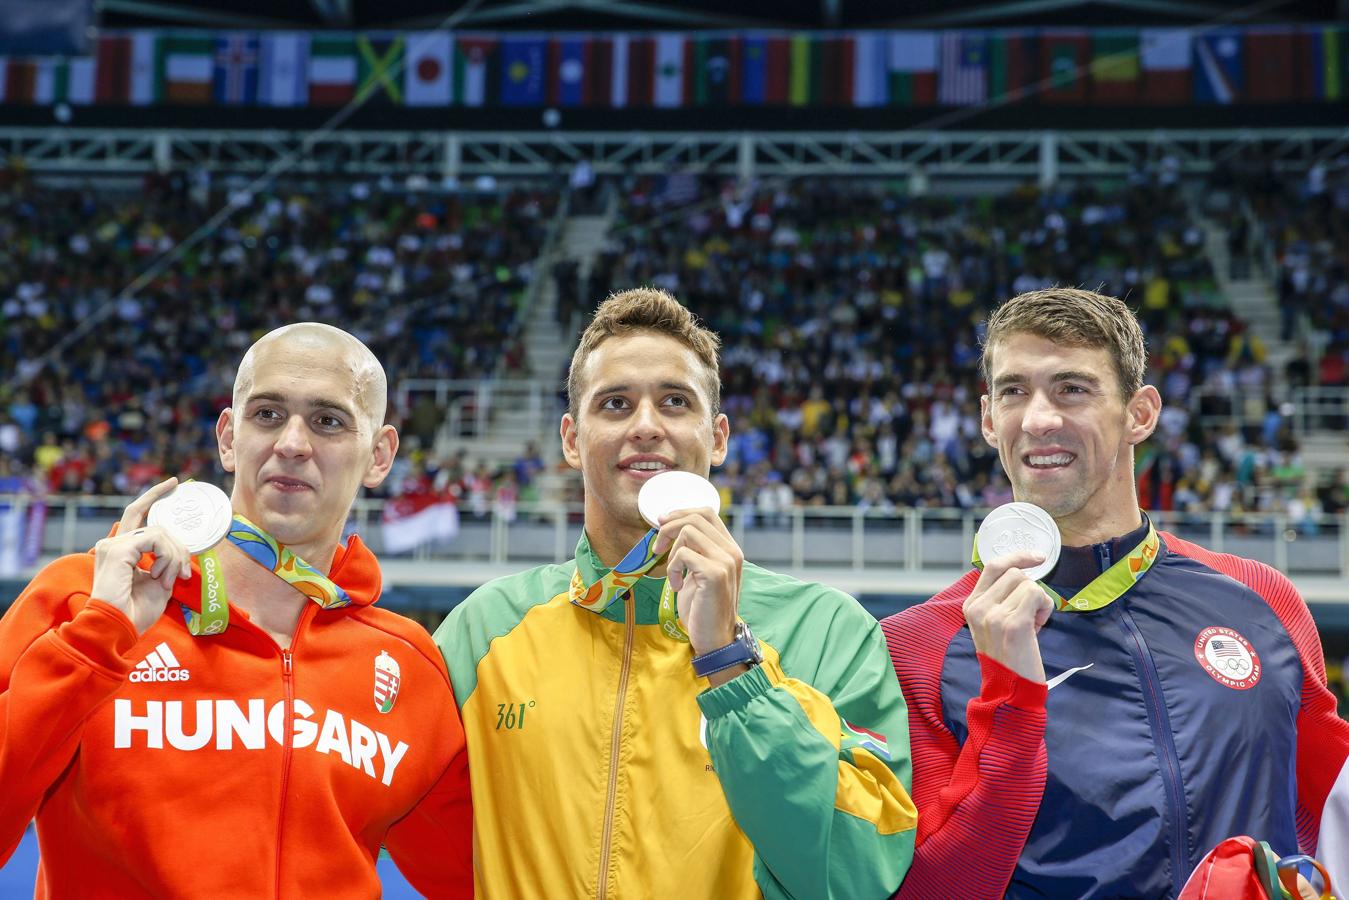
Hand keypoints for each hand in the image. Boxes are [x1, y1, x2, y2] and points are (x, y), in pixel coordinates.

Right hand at [91, 478, 192, 635]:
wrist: (119, 627)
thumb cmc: (136, 611)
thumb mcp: (160, 581)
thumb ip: (167, 561)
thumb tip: (182, 550)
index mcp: (122, 550)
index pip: (138, 514)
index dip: (155, 496)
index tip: (174, 483)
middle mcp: (114, 544)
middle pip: (156, 525)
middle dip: (178, 546)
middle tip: (184, 573)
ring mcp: (114, 545)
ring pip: (160, 533)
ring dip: (173, 558)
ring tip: (168, 581)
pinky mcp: (119, 549)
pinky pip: (156, 540)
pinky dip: (166, 557)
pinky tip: (160, 576)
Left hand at [653, 507, 743, 658]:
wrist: (715, 639)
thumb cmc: (702, 608)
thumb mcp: (697, 572)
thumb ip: (693, 550)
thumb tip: (668, 527)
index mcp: (729, 548)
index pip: (706, 512)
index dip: (680, 513)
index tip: (661, 523)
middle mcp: (732, 551)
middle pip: (696, 517)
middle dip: (669, 528)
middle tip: (657, 548)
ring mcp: (726, 561)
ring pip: (688, 531)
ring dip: (671, 552)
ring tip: (673, 574)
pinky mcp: (715, 574)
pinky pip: (683, 554)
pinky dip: (672, 568)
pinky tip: (677, 586)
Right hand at [963, 551, 1053, 683]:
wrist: (1010, 690)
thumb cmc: (1008, 656)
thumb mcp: (992, 623)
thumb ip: (999, 597)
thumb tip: (1022, 572)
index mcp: (971, 605)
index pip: (993, 566)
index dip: (1017, 556)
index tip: (1037, 557)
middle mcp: (979, 608)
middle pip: (1014, 573)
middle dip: (1031, 588)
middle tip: (1031, 614)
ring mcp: (994, 615)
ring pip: (1028, 583)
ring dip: (1039, 600)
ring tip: (1034, 624)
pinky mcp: (1014, 624)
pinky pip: (1037, 595)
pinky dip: (1045, 607)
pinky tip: (1039, 625)